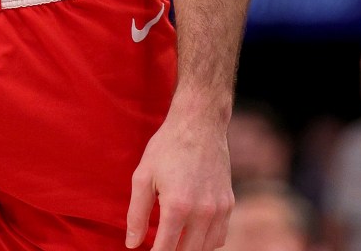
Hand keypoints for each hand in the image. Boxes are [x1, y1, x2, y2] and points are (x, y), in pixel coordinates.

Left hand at [126, 112, 233, 250]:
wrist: (199, 123)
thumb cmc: (167, 147)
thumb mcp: (143, 176)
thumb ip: (136, 213)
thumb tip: (132, 243)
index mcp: (178, 206)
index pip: (165, 250)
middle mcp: (202, 212)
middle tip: (160, 246)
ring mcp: (219, 209)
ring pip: (206, 248)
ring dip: (190, 249)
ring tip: (175, 242)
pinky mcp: (229, 203)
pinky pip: (220, 236)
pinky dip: (207, 241)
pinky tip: (193, 234)